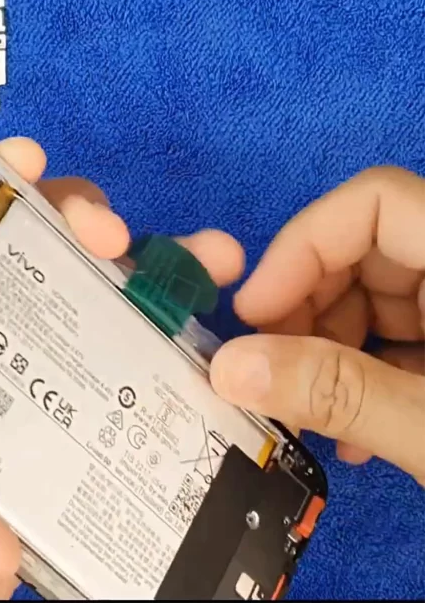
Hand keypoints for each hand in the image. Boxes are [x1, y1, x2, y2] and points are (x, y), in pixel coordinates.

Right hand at [209, 166, 424, 485]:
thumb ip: (339, 393)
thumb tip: (228, 371)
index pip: (374, 201)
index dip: (303, 247)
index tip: (256, 313)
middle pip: (364, 250)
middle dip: (305, 310)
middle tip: (268, 369)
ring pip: (376, 296)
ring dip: (328, 350)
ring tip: (310, 412)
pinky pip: (401, 334)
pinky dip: (364, 372)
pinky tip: (355, 428)